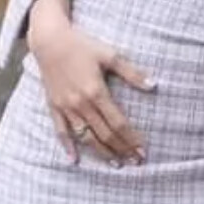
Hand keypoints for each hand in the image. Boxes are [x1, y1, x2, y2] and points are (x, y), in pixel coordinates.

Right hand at [27, 0, 152, 164]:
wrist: (48, 39)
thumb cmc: (81, 45)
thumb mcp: (109, 54)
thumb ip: (132, 72)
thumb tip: (154, 85)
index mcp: (96, 92)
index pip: (118, 123)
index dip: (132, 139)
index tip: (144, 151)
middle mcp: (80, 103)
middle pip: (104, 134)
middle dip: (122, 150)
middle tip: (136, 162)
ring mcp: (65, 107)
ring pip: (85, 136)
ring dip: (102, 153)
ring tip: (117, 164)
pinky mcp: (54, 106)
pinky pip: (60, 130)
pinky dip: (67, 146)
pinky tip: (74, 160)